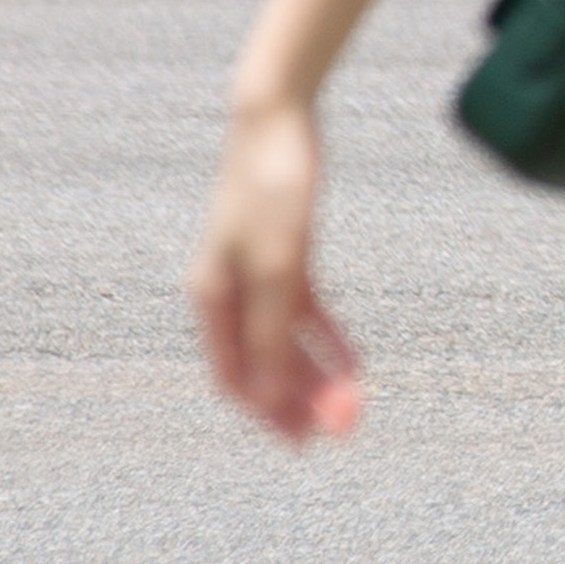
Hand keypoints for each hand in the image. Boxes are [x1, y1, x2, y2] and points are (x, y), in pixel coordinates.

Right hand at [194, 96, 360, 442]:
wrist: (278, 120)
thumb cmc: (270, 188)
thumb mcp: (278, 265)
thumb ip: (271, 331)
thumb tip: (268, 397)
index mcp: (211, 300)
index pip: (235, 377)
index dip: (266, 412)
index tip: (302, 443)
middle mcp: (228, 294)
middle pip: (261, 364)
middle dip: (297, 399)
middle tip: (337, 431)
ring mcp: (256, 275)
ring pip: (285, 341)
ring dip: (315, 373)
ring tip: (352, 403)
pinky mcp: (285, 254)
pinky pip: (304, 310)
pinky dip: (326, 336)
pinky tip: (354, 360)